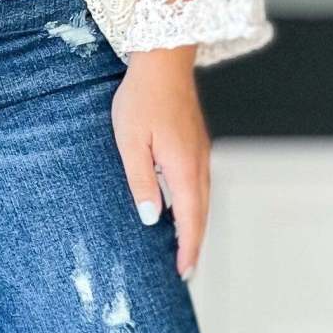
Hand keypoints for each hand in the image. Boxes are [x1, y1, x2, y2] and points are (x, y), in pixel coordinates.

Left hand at [111, 47, 208, 277]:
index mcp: (183, 168)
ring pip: (202, 199)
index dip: (187, 249)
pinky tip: (183, 207)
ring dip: (195, 225)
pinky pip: (199, 183)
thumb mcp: (130, 143)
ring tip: (184, 246)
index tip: (183, 273)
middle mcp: (199, 164)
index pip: (190, 220)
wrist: (164, 59)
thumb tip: (151, 219)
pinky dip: (194, 204)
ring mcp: (201, 152)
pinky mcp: (196, 142)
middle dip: (194, 244)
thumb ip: (140, 182)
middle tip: (185, 270)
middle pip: (201, 214)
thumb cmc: (141, 99)